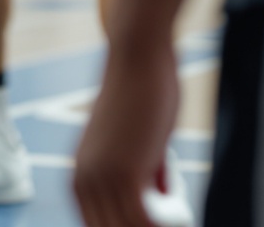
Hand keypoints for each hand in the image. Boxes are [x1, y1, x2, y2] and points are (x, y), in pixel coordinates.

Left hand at [73, 28, 179, 226]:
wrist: (136, 54)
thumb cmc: (143, 89)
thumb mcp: (141, 138)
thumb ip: (146, 168)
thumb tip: (159, 192)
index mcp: (81, 172)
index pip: (95, 223)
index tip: (145, 226)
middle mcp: (84, 177)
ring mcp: (101, 176)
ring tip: (177, 225)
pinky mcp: (123, 172)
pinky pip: (141, 221)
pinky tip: (182, 225)